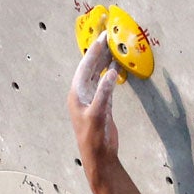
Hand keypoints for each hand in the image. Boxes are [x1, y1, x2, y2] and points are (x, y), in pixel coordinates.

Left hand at [68, 34, 117, 170]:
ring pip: (98, 75)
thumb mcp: (97, 114)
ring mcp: (92, 100)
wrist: (99, 157)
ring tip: (114, 47)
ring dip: (105, 62)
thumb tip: (111, 73)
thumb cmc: (93, 138)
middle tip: (109, 37)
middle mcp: (82, 95)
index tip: (102, 38)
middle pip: (91, 68)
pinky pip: (106, 85)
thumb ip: (104, 93)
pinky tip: (116, 66)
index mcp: (77, 95)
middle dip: (99, 53)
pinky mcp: (102, 105)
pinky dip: (111, 75)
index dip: (93, 52)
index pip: (85, 68)